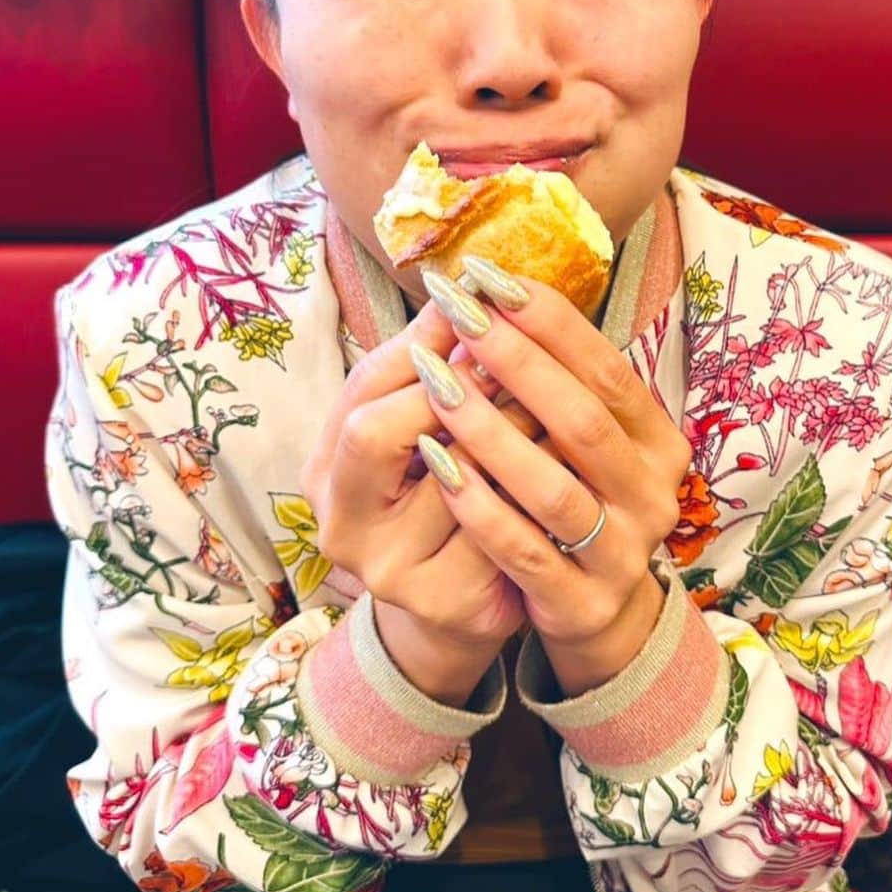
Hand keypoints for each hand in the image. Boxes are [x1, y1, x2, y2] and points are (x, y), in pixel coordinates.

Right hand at [300, 301, 524, 703]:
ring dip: (504, 427)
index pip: (359, 390)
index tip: (475, 305)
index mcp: (325, 475)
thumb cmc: (447, 496)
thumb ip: (432, 371)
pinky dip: (532, 486)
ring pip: (447, 478)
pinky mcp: (448, 604)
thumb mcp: (421, 433)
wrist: (469, 601)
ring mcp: (389, 573)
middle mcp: (341, 528)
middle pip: (374, 430)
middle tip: (507, 352)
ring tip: (547, 395)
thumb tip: (465, 287)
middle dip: (448, 384)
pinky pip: (496, 531)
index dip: (420, 346)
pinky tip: (566, 461)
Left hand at [415, 261, 690, 692]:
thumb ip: (556, 382)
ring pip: (553, 487)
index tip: (490, 279)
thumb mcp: (583, 442)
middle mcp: (653, 495)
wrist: (595, 611)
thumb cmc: (576, 499)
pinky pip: (524, 550)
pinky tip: (437, 464)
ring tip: (436, 383)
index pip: (609, 369)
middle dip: (516, 361)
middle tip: (458, 314)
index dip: (550, 321)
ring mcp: (623, 554)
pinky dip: (480, 505)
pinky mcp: (582, 602)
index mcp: (659, 443)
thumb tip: (492, 292)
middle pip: (583, 419)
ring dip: (490, 430)